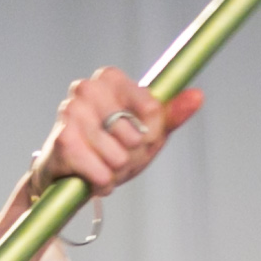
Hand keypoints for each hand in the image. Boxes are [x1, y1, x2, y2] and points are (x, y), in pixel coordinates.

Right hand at [0, 68, 205, 227]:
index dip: (149, 133)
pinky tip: (92, 176)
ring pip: (119, 156)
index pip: (151, 110)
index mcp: (109, 77)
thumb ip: (172, 114)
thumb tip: (198, 96)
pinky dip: (102, 182)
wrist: (69, 174)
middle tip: (115, 154)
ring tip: (101, 164)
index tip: (135, 135)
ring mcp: (71, 112)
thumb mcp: (146, 131)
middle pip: (136, 135)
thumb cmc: (111, 147)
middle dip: (131, 155)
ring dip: (115, 170)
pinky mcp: (63, 141)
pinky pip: (102, 172)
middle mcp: (87, 88)